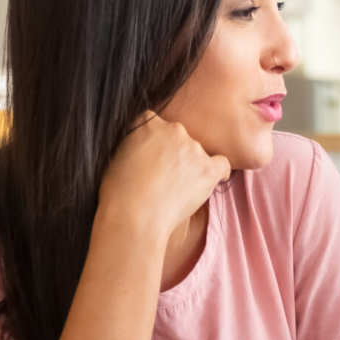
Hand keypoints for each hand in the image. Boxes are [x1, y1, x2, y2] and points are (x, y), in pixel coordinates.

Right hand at [97, 112, 230, 242]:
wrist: (133, 216)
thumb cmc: (118, 193)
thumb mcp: (117, 155)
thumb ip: (137, 143)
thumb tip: (146, 148)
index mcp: (148, 123)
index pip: (157, 124)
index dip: (156, 143)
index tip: (152, 159)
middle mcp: (173, 129)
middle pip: (179, 138)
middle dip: (174, 154)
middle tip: (164, 177)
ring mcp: (193, 148)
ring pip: (198, 153)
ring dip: (191, 166)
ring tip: (175, 189)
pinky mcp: (208, 168)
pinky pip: (222, 165)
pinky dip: (217, 174)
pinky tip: (206, 183)